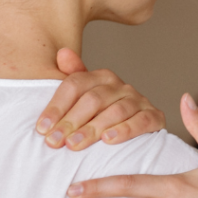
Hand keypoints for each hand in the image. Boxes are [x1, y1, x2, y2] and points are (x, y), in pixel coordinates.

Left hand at [35, 48, 165, 149]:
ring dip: (93, 128)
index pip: (75, 85)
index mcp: (101, 77)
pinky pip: (141, 121)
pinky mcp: (155, 117)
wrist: (137, 133)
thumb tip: (62, 53)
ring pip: (116, 111)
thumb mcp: (84, 100)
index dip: (56, 107)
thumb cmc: (103, 117)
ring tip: (75, 144)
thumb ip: (71, 79)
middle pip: (93, 99)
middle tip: (55, 142)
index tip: (42, 129)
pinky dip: (125, 130)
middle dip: (71, 122)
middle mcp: (121, 86)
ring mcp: (140, 100)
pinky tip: (108, 140)